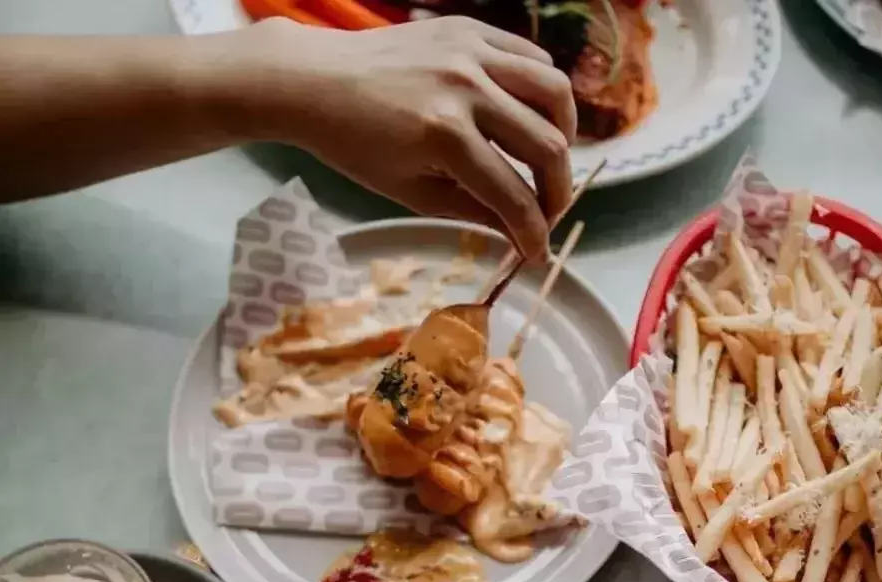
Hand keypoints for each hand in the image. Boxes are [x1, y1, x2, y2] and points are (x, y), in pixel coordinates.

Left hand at [246, 16, 575, 260]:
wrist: (317, 81)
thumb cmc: (357, 145)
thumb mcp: (413, 192)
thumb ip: (473, 212)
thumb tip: (518, 233)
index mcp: (445, 136)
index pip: (512, 196)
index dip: (534, 233)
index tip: (539, 253)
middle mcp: (466, 88)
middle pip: (547, 146)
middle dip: (557, 192)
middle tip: (548, 212)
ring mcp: (471, 52)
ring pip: (554, 92)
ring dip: (564, 135)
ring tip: (550, 160)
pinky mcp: (470, 29)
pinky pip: (530, 57)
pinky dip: (543, 91)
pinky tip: (531, 116)